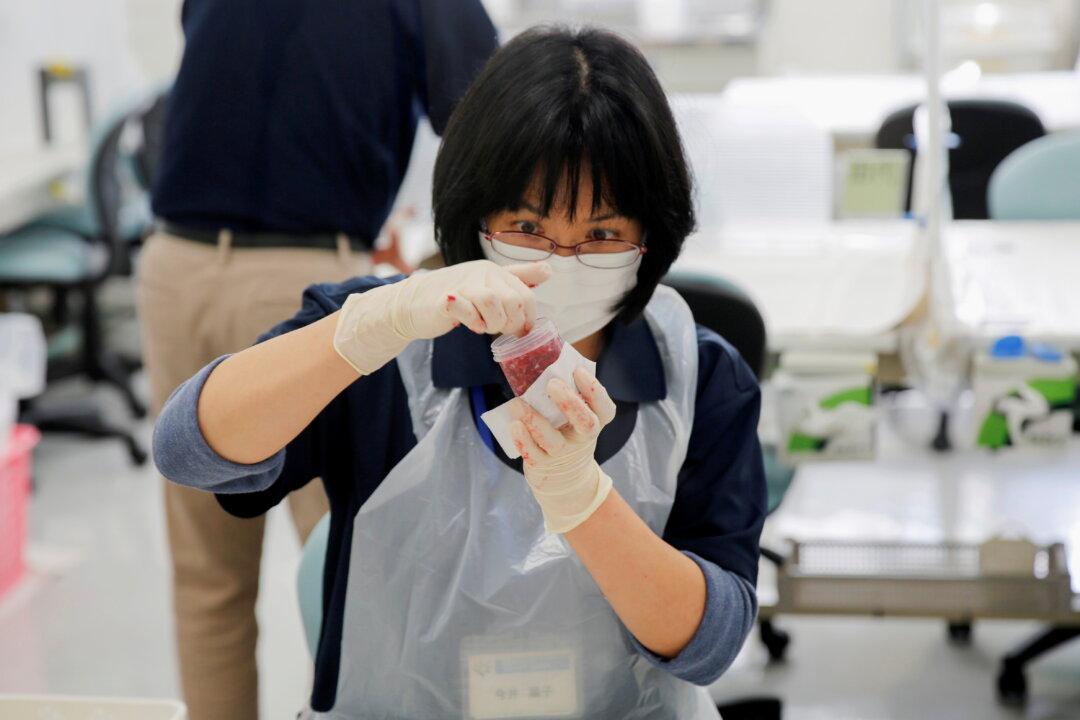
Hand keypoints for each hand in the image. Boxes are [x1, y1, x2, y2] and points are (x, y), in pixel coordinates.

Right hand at [333, 259, 550, 374]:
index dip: (526, 319)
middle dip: (508, 324)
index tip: (516, 330)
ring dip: (490, 324)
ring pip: (493, 304)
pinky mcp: (446, 298)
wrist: (413, 303)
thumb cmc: (455, 297)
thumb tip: (548, 270)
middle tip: (494, 328)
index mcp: (495, 271)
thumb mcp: (489, 285)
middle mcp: (482, 272)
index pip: (526, 296)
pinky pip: (469, 311)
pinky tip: (466, 323)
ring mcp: (463, 283)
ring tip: (480, 325)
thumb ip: (518, 278)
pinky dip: (471, 322)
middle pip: (514, 302)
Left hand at [509, 366, 617, 533]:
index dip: (593, 390)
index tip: (578, 371)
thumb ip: (568, 394)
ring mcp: (563, 455)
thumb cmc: (567, 433)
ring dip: (535, 420)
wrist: (564, 478)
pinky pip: (532, 453)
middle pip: (586, 424)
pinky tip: (514, 424)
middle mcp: (583, 440)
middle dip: (570, 404)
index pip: (605, 409)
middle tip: (552, 383)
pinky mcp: (542, 466)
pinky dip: (522, 439)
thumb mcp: (575, 417)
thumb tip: (548, 360)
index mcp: (595, 423)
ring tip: (517, 403)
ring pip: (553, 440)